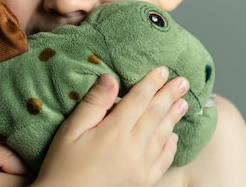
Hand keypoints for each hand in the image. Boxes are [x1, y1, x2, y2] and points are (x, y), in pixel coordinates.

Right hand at [33, 67, 188, 186]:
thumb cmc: (62, 168)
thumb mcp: (70, 131)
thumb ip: (93, 104)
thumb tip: (110, 78)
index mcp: (114, 132)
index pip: (138, 100)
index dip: (151, 83)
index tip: (163, 70)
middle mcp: (132, 148)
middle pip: (155, 114)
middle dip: (169, 95)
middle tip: (183, 81)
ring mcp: (140, 168)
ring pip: (162, 136)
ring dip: (173, 117)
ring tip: (183, 103)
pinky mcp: (142, 183)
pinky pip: (162, 162)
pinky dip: (170, 147)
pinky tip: (173, 137)